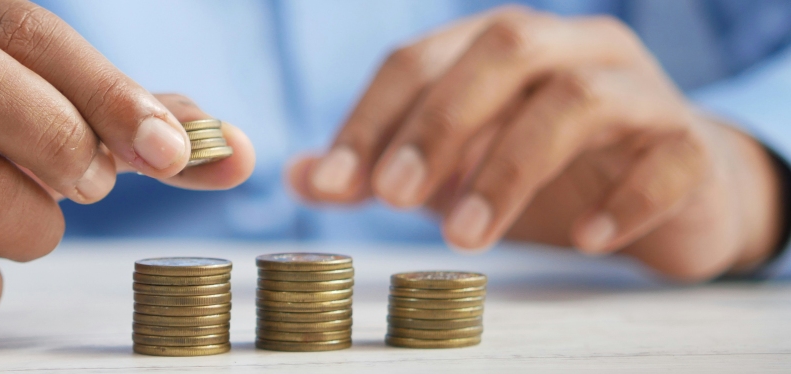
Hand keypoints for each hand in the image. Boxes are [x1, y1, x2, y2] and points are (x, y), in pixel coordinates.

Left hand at [288, 6, 781, 281]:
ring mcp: (639, 91)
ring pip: (578, 99)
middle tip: (393, 197)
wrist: (672, 193)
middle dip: (438, 123)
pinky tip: (584, 240)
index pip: (421, 57)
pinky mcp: (690, 145)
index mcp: (503, 46)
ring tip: (466, 237)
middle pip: (503, 50)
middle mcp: (571, 50)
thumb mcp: (454, 169)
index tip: (332, 182)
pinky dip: (623, 199)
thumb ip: (382, 168)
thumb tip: (299, 177)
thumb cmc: (549, 172)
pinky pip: (667, 158)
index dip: (371, 117)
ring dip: (510, 168)